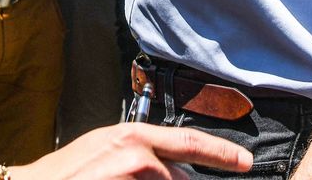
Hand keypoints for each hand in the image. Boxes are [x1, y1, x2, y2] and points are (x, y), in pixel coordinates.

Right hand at [4, 122, 251, 179]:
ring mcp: (127, 172)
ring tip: (115, 178)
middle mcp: (134, 150)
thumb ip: (140, 158)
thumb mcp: (105, 154)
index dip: (221, 153)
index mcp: (132, 136)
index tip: (246, 162)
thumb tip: (174, 172)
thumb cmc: (65, 175)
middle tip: (165, 178)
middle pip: (182, 179)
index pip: (188, 142)